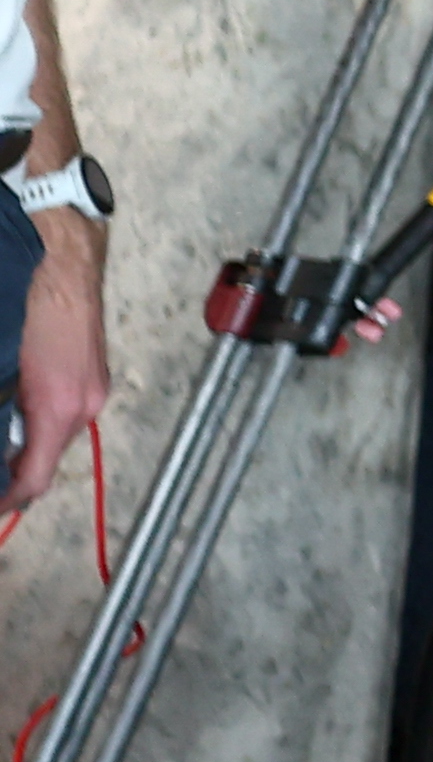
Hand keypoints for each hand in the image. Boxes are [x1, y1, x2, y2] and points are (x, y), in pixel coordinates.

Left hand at [4, 223, 99, 521]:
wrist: (62, 260)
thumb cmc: (25, 309)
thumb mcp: (2, 367)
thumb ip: (2, 416)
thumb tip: (1, 445)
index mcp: (59, 410)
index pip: (34, 480)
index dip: (7, 500)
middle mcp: (85, 407)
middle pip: (47, 460)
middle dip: (13, 468)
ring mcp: (94, 389)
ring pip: (55, 434)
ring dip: (25, 439)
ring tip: (0, 425)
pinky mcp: (94, 373)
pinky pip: (65, 410)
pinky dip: (40, 416)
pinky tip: (18, 398)